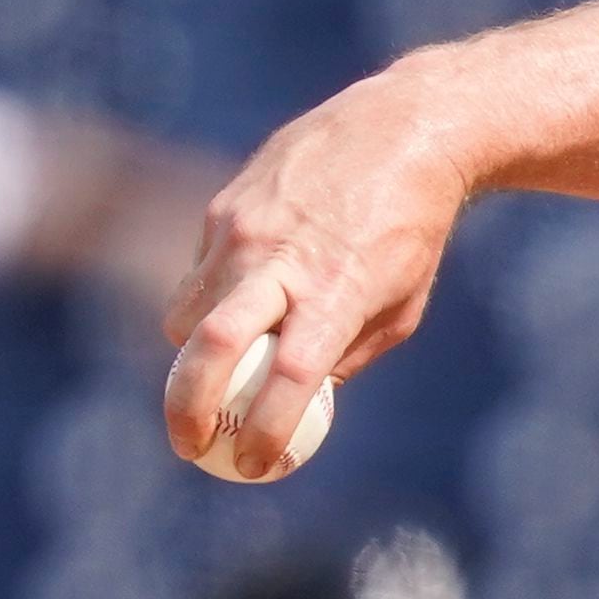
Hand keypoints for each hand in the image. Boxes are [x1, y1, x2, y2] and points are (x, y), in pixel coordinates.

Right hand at [161, 69, 471, 473]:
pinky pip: (197, 275)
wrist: (402, 132)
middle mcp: (280, 261)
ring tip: (226, 364)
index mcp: (337, 293)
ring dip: (194, 353)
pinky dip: (210, 300)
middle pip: (209, 348)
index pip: (289, 379)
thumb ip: (346, 355)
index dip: (266, 431)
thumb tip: (295, 403)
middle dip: (187, 409)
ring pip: (186, 315)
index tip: (256, 466)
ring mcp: (242, 231)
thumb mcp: (400, 306)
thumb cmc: (411, 232)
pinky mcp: (221, 208)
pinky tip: (249, 289)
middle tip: (192, 447)